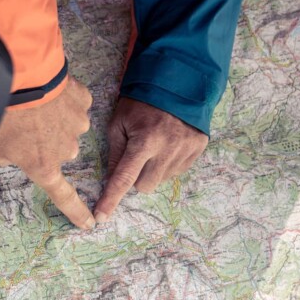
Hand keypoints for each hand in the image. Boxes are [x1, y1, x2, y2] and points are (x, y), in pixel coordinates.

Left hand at [0, 79, 94, 227]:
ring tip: (34, 103)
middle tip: (26, 125)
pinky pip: (75, 103)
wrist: (19, 77)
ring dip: (55, 118)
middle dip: (48, 141)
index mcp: (43, 166)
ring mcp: (78, 124)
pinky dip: (64, 99)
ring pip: (69, 126)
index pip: (63, 197)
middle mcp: (66, 149)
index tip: (89, 223)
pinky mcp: (82, 101)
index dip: (76, 212)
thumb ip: (6, 158)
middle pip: (61, 151)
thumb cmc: (2, 114)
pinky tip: (48, 90)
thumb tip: (13, 155)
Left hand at [94, 98, 207, 221]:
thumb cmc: (142, 102)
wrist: (178, 82)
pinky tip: (167, 144)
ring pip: (161, 180)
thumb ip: (116, 152)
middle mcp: (168, 149)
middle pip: (145, 186)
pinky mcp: (199, 149)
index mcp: (145, 141)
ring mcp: (186, 150)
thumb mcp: (120, 122)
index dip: (111, 198)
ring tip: (153, 146)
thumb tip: (111, 180)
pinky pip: (178, 171)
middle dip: (136, 177)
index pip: (125, 178)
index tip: (101, 217)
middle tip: (135, 156)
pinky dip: (168, 164)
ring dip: (153, 170)